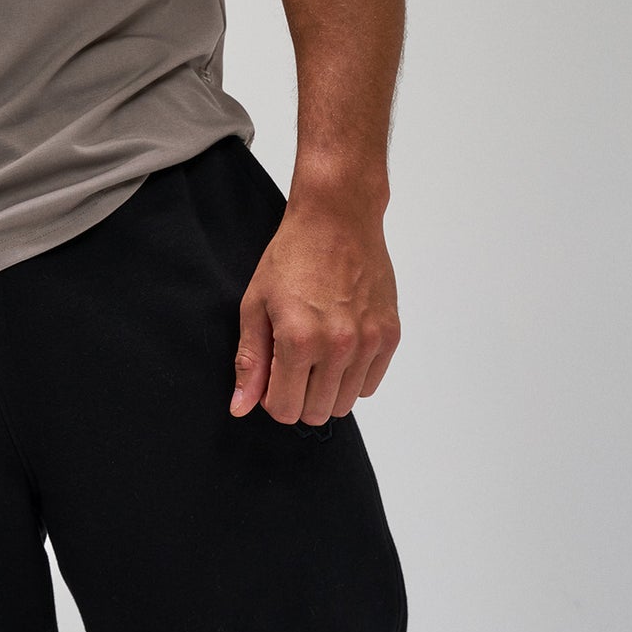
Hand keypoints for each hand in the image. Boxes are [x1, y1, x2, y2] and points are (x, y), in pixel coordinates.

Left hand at [229, 196, 399, 426]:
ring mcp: (368, 342)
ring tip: (315, 352)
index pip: (285, 410)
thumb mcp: (256, 303)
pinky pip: (369, 384)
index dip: (273, 398)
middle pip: (317, 413)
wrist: (337, 218)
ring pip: (345, 404)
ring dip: (326, 388)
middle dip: (299, 396)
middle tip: (292, 363)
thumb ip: (250, 360)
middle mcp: (338, 346)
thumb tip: (241, 407)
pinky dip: (352, 376)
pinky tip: (338, 345)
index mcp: (299, 340)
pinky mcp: (390, 336)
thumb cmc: (292, 255)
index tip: (272, 376)